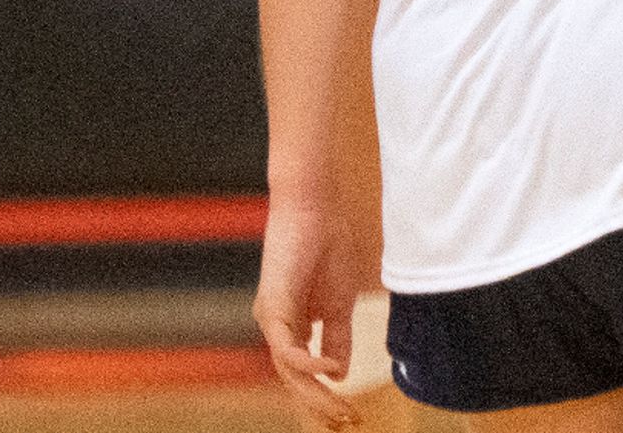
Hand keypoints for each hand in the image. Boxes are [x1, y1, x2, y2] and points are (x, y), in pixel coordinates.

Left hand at [252, 194, 375, 430]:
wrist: (316, 210)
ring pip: (288, 372)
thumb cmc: (328, 248)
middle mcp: (277, 329)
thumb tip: (340, 375)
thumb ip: (338, 339)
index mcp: (292, 327)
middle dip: (320, 406)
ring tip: (339, 410)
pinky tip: (331, 371)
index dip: (326, 397)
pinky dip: (308, 364)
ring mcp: (272, 320)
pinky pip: (287, 350)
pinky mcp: (273, 309)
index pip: (304, 374)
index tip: (350, 416)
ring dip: (314, 395)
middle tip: (346, 424)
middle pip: (294, 380)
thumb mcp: (340, 304)